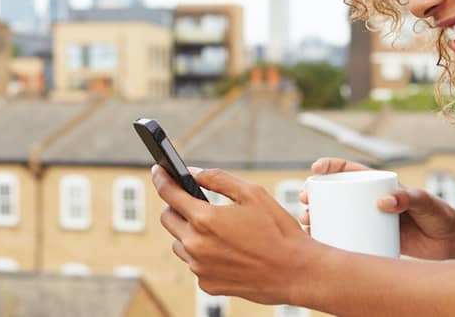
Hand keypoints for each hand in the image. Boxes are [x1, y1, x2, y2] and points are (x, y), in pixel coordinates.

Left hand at [151, 165, 318, 304]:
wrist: (295, 272)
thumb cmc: (277, 231)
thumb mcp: (252, 193)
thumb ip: (217, 178)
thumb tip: (193, 173)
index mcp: (205, 219)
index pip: (169, 194)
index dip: (161, 178)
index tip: (159, 171)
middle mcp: (196, 245)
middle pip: (168, 218)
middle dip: (176, 206)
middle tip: (192, 201)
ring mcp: (199, 268)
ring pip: (179, 243)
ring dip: (189, 232)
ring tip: (216, 228)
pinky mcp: (207, 283)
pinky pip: (195, 263)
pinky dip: (203, 254)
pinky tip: (226, 250)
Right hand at [298, 158, 454, 259]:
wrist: (448, 242)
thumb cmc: (439, 215)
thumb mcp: (426, 203)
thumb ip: (408, 198)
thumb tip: (382, 202)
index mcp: (378, 185)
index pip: (349, 171)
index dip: (330, 167)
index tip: (315, 170)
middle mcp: (369, 201)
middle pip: (335, 194)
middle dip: (315, 194)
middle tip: (305, 200)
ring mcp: (368, 220)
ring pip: (335, 216)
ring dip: (316, 216)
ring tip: (307, 221)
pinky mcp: (370, 239)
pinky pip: (345, 237)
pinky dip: (329, 239)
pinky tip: (316, 243)